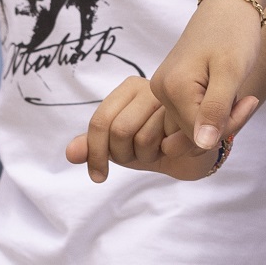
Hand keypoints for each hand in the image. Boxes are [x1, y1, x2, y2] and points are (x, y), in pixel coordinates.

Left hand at [83, 68, 225, 181]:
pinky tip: (176, 148)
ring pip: (144, 139)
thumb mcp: (119, 146)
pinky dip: (169, 153)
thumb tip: (71, 154)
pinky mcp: (195, 115)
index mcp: (128, 89)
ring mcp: (174, 100)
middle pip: (119, 131)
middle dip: (124, 155)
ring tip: (159, 148)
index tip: (98, 177)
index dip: (95, 153)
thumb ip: (94, 146)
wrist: (194, 152)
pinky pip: (168, 144)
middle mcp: (150, 87)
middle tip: (138, 156)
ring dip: (149, 155)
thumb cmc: (154, 144)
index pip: (100, 122)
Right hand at [145, 0, 265, 163]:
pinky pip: (191, 113)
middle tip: (244, 96)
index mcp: (172, 89)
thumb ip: (216, 111)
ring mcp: (163, 90)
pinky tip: (225, 89)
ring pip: (194, 126)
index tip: (249, 99)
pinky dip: (212, 108)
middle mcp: (160, 91)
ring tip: (233, 89)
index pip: (199, 135)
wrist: (230, 5)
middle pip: (194, 133)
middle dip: (224, 121)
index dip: (230, 124)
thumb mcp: (231, 73)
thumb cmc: (234, 33)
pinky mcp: (171, 87)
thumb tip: (203, 144)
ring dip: (220, 116)